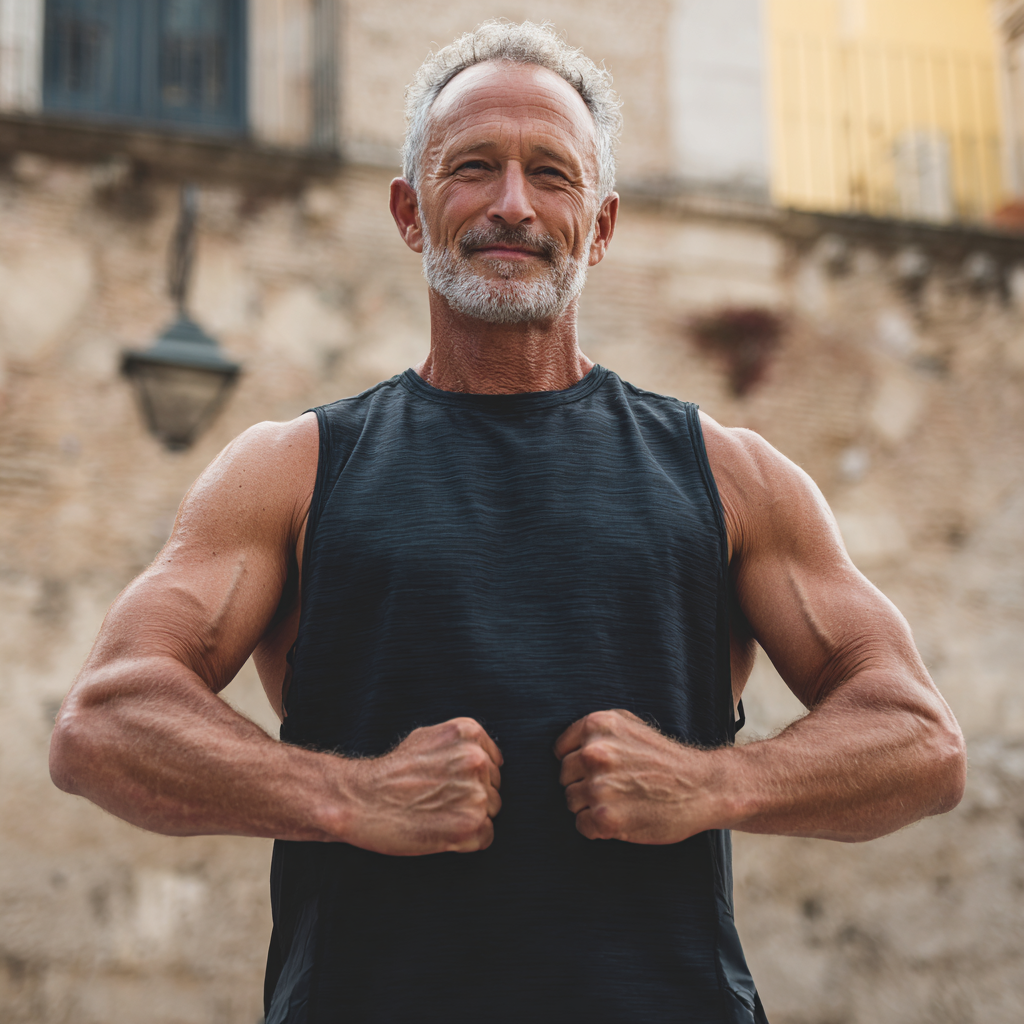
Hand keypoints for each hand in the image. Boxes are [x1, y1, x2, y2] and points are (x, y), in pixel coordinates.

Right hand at [342, 717, 502, 855]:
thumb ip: (459, 743)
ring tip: (436, 815)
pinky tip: (441, 831)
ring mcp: (475, 792)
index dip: (471, 778)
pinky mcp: (470, 824)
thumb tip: (486, 757)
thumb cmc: (390, 772)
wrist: (360, 800)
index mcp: (468, 733)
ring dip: (469, 818)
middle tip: (438, 801)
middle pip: (494, 787)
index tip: (449, 784)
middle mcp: (476, 759)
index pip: (493, 762)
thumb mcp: (426, 737)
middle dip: (471, 797)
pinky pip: (486, 836)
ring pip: (491, 811)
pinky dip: (467, 840)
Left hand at [554, 709, 721, 843]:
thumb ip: (596, 732)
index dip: (578, 763)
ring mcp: (598, 786)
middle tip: (613, 789)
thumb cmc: (665, 758)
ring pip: (571, 801)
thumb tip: (565, 747)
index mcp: (597, 726)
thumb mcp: (629, 725)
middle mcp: (594, 753)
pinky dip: (596, 828)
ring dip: (590, 806)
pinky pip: (581, 825)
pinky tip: (620, 818)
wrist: (701, 787)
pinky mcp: (605, 818)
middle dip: (583, 784)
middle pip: (564, 777)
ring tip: (619, 803)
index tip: (597, 770)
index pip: (561, 750)